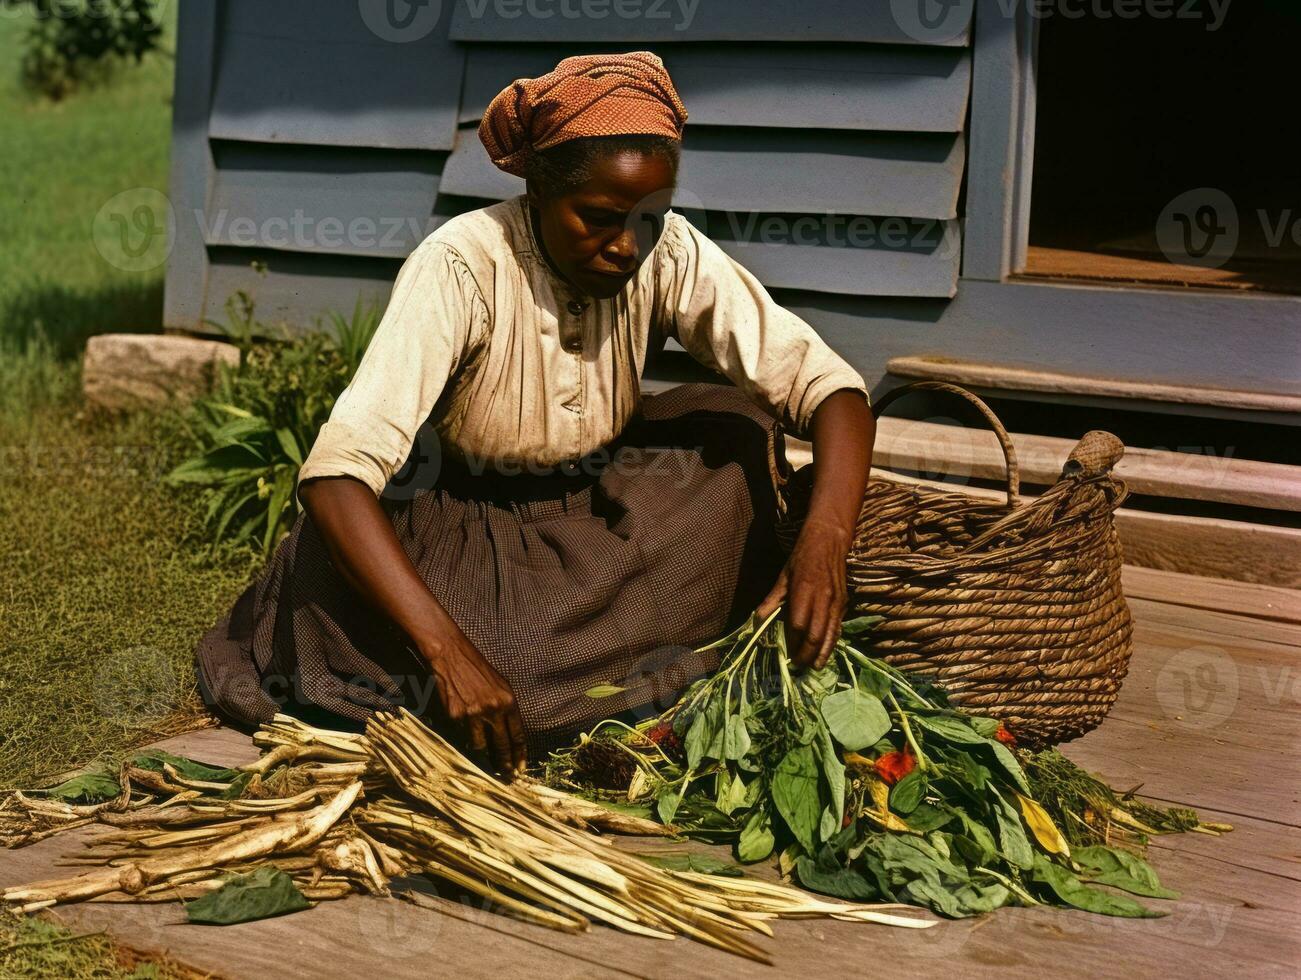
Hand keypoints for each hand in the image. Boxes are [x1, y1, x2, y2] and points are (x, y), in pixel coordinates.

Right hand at [418, 619, 526, 776]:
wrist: (452, 656)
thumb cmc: (478, 670)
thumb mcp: (501, 685)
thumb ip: (506, 709)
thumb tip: (509, 734)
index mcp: (508, 701)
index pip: (518, 735)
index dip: (520, 754)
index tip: (520, 768)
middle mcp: (493, 709)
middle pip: (502, 745)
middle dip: (505, 764)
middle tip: (507, 777)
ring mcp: (473, 714)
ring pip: (481, 747)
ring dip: (484, 759)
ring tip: (487, 769)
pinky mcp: (455, 716)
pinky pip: (462, 736)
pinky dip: (465, 743)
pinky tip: (466, 746)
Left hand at [758, 517, 850, 670]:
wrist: (829, 542)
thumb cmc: (802, 558)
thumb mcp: (783, 576)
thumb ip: (772, 600)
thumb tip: (757, 620)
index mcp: (803, 590)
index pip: (797, 624)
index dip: (792, 642)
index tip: (786, 654)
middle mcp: (822, 598)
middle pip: (815, 634)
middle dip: (806, 653)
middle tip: (798, 666)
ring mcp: (835, 602)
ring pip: (829, 634)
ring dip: (821, 653)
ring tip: (813, 667)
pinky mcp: (843, 604)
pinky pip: (838, 628)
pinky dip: (832, 643)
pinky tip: (825, 654)